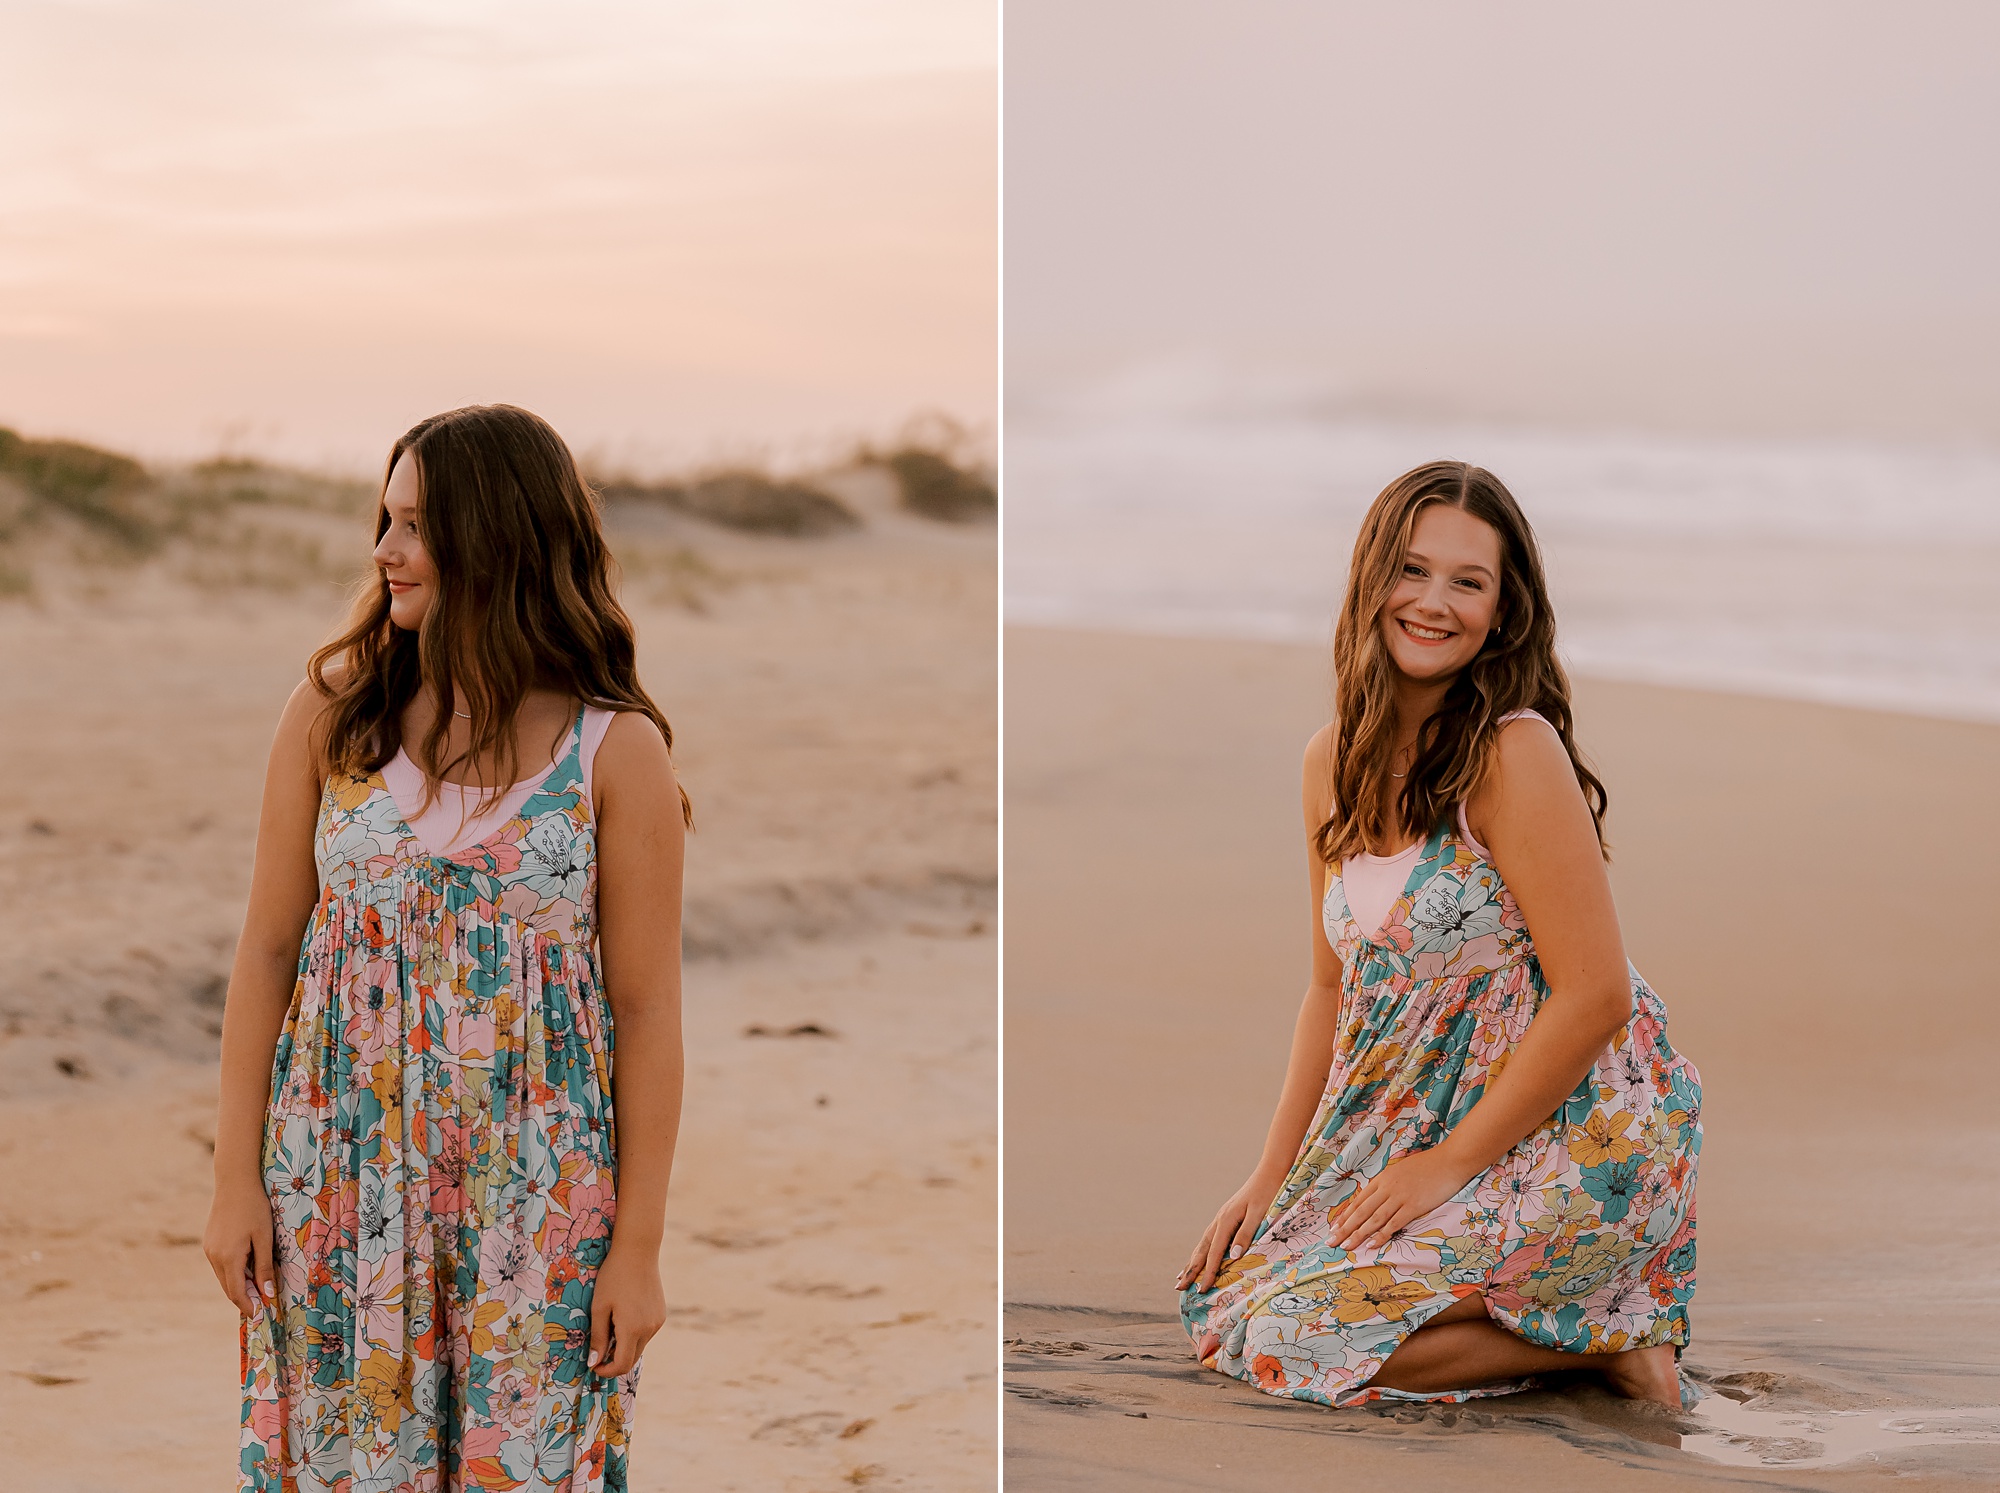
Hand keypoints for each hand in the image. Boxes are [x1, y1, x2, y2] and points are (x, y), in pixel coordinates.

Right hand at [204, 1175, 276, 1315]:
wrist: (235, 1182)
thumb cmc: (255, 1208)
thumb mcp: (264, 1237)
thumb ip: (264, 1266)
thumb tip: (266, 1293)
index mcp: (228, 1258)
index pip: (236, 1292)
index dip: (248, 1306)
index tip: (260, 1315)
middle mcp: (214, 1257)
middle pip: (229, 1287)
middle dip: (244, 1298)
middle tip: (263, 1304)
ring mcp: (209, 1249)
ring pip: (224, 1276)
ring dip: (239, 1284)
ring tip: (258, 1286)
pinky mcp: (209, 1242)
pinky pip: (221, 1264)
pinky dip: (234, 1271)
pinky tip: (248, 1267)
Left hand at [589, 1239, 665, 1378]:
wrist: (638, 1251)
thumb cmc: (613, 1277)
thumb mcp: (599, 1307)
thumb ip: (597, 1337)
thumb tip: (594, 1363)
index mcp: (632, 1329)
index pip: (621, 1365)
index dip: (606, 1371)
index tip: (593, 1365)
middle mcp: (649, 1329)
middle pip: (632, 1359)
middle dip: (614, 1360)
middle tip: (598, 1349)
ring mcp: (657, 1322)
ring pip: (640, 1346)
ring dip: (624, 1346)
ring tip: (611, 1324)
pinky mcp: (661, 1314)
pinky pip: (646, 1333)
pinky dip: (634, 1334)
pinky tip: (624, 1315)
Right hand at [1175, 1172, 1284, 1293]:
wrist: (1270, 1173)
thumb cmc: (1269, 1193)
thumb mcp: (1260, 1214)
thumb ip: (1246, 1234)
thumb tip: (1233, 1256)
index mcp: (1226, 1220)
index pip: (1214, 1253)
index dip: (1207, 1273)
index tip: (1201, 1290)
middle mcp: (1219, 1220)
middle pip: (1201, 1250)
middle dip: (1190, 1270)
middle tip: (1178, 1287)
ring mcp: (1221, 1218)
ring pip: (1202, 1245)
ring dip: (1191, 1262)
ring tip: (1181, 1276)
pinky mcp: (1226, 1218)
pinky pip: (1209, 1239)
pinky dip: (1200, 1251)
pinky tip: (1198, 1256)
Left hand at [1328, 1147, 1476, 1251]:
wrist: (1449, 1161)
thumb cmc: (1428, 1166)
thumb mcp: (1401, 1171)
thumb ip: (1389, 1184)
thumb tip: (1378, 1197)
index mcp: (1383, 1178)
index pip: (1359, 1200)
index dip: (1346, 1215)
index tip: (1334, 1227)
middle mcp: (1387, 1187)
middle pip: (1361, 1211)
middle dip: (1345, 1227)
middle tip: (1332, 1241)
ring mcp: (1400, 1197)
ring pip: (1374, 1218)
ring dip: (1359, 1234)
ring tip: (1347, 1246)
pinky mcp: (1414, 1206)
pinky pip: (1394, 1223)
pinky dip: (1381, 1235)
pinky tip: (1372, 1245)